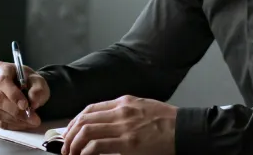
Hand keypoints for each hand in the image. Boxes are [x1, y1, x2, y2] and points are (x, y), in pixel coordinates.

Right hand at [0, 61, 48, 129]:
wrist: (26, 90)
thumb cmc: (30, 83)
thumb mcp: (39, 82)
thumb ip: (38, 90)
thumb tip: (33, 102)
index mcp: (1, 69)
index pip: (2, 81)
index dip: (13, 94)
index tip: (26, 105)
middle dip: (16, 111)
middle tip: (33, 118)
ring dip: (15, 120)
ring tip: (30, 121)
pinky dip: (10, 125)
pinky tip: (22, 123)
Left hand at [60, 95, 175, 154]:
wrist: (186, 130)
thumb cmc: (169, 122)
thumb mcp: (143, 108)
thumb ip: (125, 113)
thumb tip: (107, 123)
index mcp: (123, 102)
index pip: (90, 109)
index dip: (75, 121)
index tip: (70, 132)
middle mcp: (120, 111)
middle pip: (84, 120)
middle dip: (70, 134)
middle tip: (66, 147)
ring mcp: (124, 126)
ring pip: (87, 131)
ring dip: (74, 144)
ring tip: (71, 154)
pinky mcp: (128, 142)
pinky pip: (98, 145)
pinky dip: (86, 152)